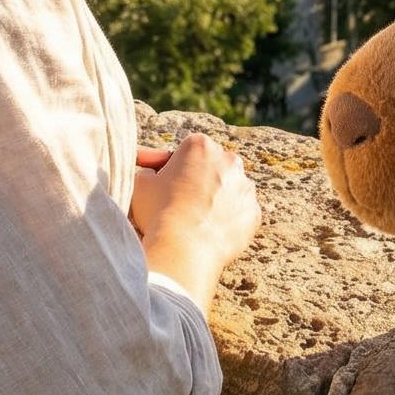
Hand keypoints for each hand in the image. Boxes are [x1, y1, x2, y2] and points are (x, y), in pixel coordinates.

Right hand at [130, 134, 259, 314]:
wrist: (184, 248)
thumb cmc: (159, 212)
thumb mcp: (140, 184)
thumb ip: (146, 170)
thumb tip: (151, 172)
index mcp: (200, 145)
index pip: (184, 151)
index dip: (169, 167)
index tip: (159, 182)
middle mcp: (229, 160)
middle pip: (210, 167)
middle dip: (196, 180)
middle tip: (178, 201)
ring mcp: (245, 187)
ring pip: (228, 189)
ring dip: (215, 199)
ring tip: (195, 220)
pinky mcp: (254, 213)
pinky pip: (240, 213)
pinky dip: (228, 220)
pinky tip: (211, 232)